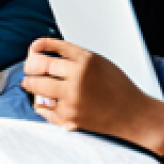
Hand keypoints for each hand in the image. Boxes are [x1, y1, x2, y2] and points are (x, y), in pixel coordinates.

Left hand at [21, 38, 163, 156]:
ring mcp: (72, 98)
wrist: (134, 115)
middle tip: (28, 69)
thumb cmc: (118, 87)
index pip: (49, 47)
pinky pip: (43, 107)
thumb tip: (44, 53)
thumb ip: (74, 57)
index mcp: (86, 60)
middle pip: (38, 66)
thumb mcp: (99, 62)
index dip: (36, 48)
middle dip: (29, 67)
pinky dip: (40, 103)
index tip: (34, 51)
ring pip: (36, 86)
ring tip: (29, 83)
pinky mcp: (69, 117)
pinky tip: (42, 100)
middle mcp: (77, 77)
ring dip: (29, 84)